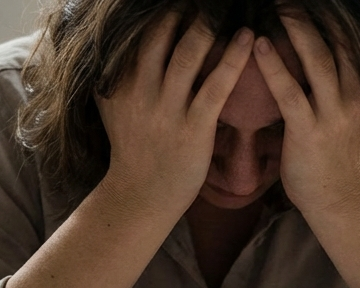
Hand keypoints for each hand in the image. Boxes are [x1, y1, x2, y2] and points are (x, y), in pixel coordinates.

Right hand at [96, 16, 253, 218]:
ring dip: (207, 24)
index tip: (174, 0)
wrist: (141, 196)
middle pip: (160, 34)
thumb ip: (113, 77)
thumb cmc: (133, 150)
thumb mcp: (112, 108)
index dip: (157, 13)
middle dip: (181, 10)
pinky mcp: (194, 128)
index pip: (137, 35)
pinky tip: (247, 37)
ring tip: (224, 6)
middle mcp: (140, 91)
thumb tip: (114, 46)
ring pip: (189, 54)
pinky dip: (233, 57)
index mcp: (119, 83)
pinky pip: (216, 85)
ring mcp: (167, 110)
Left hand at [253, 17, 359, 215]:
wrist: (338, 201)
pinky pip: (290, 92)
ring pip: (318, 60)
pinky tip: (258, 45)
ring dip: (297, 28)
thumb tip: (313, 55)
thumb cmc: (333, 158)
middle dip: (317, 13)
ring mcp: (333, 115)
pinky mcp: (309, 131)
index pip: (353, 42)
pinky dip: (274, 65)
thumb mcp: (346, 115)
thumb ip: (336, 87)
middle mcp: (355, 97)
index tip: (320, 0)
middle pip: (340, 42)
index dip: (336, 18)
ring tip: (278, 5)